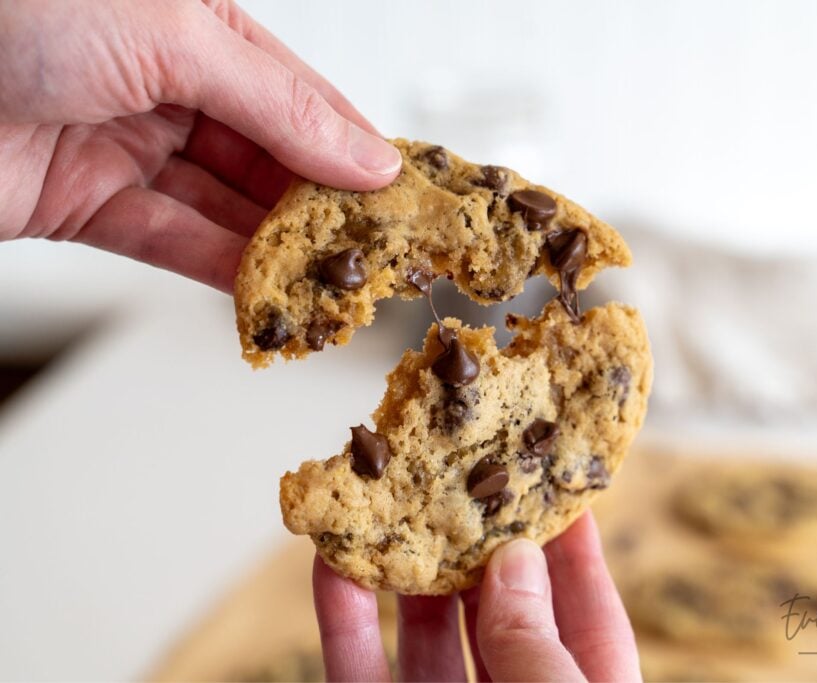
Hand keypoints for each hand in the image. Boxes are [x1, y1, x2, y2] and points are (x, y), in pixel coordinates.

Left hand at [0, 0, 399, 291]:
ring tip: (332, 282)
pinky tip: (265, 291)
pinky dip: (217, 270)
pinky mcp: (87, 202)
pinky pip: (170, 239)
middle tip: (378, 250)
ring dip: (277, 248)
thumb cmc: (13, 7)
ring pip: (225, 207)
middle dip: (323, 206)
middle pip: (270, 158)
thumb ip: (278, 104)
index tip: (405, 195)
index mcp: (199, 26)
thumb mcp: (174, 35)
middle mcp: (168, 84)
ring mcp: (128, 144)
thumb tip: (363, 155)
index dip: (356, 147)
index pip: (301, 97)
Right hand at [313, 511, 640, 681]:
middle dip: (476, 541)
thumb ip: (536, 642)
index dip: (569, 545)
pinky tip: (329, 561)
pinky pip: (356, 672)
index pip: (585, 612)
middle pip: (497, 611)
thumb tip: (514, 557)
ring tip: (388, 498)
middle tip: (455, 469)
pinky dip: (342, 618)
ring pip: (422, 635)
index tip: (551, 480)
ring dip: (402, 568)